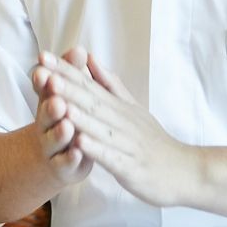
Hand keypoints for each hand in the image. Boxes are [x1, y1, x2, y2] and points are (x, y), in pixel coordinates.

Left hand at [40, 47, 198, 207]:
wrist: (185, 171)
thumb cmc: (154, 142)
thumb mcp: (133, 108)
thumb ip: (110, 84)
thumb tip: (90, 58)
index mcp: (118, 108)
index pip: (88, 85)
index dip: (65, 71)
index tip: (42, 55)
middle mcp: (120, 122)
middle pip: (90, 101)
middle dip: (64, 85)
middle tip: (41, 70)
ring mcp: (126, 144)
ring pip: (98, 127)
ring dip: (75, 113)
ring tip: (54, 99)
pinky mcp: (130, 167)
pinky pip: (111, 157)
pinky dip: (95, 148)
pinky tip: (79, 141)